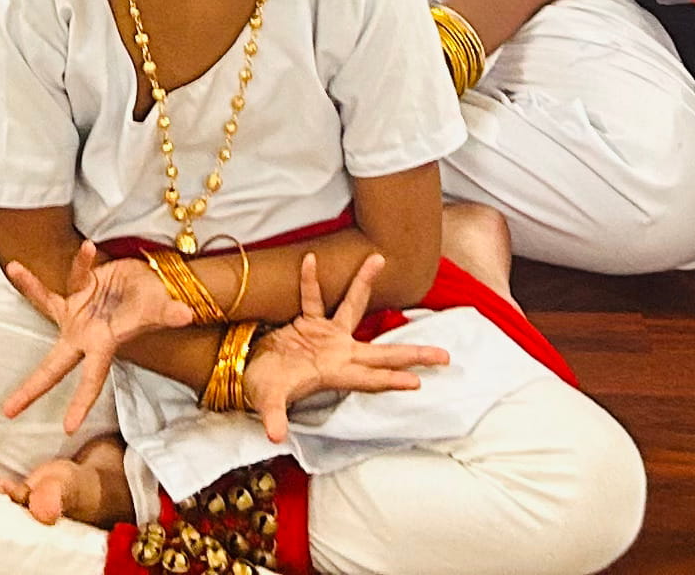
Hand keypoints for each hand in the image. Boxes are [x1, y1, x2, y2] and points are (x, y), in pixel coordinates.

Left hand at [0, 241, 196, 434]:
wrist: (151, 280)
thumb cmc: (155, 301)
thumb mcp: (160, 309)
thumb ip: (169, 313)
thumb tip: (186, 314)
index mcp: (103, 345)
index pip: (90, 380)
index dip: (80, 403)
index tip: (67, 428)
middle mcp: (85, 334)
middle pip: (52, 366)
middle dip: (31, 389)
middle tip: (6, 411)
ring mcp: (77, 311)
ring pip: (45, 303)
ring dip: (31, 286)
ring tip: (15, 269)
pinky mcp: (77, 289)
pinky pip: (70, 274)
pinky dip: (80, 261)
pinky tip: (89, 247)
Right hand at [239, 252, 448, 445]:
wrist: (249, 371)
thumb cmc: (264, 389)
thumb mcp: (269, 401)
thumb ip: (274, 416)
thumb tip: (276, 435)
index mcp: (334, 373)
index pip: (369, 380)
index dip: (390, 380)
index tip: (418, 382)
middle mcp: (338, 354)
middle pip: (381, 352)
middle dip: (412, 354)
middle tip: (445, 356)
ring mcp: (326, 336)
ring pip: (351, 306)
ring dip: (363, 284)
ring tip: (377, 259)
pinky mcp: (309, 322)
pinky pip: (311, 297)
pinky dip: (310, 281)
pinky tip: (311, 260)